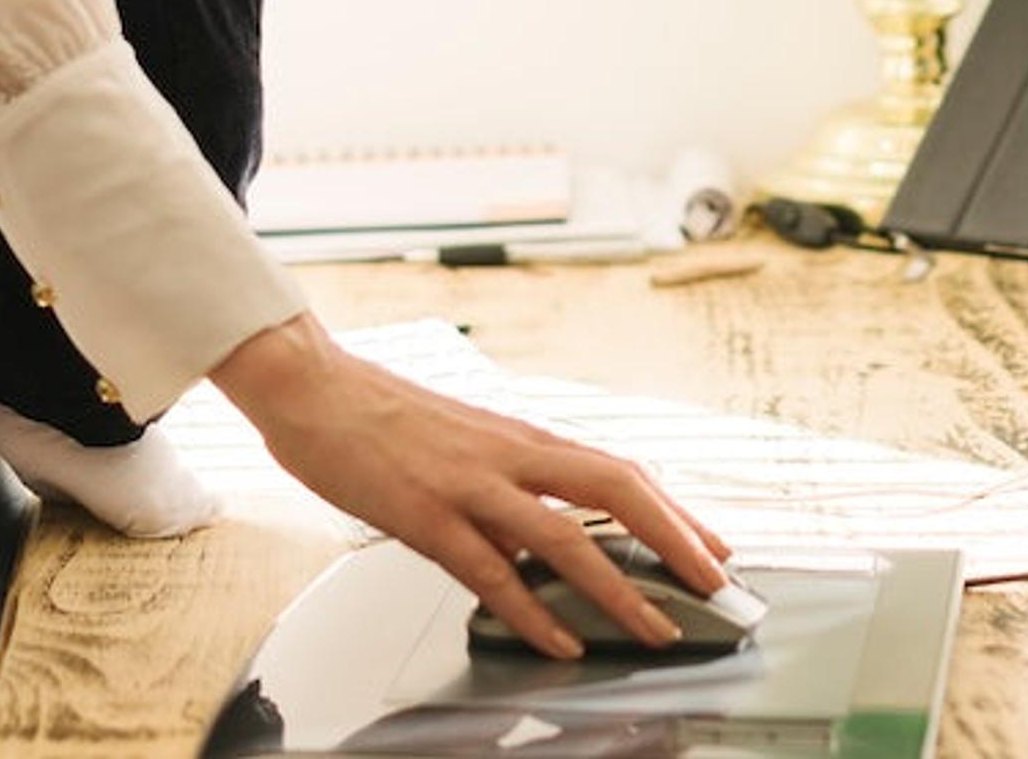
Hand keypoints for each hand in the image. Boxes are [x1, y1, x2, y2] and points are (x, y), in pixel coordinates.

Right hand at [209, 313, 730, 660]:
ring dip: (619, 588)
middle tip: (715, 583)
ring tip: (654, 629)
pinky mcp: (426, 512)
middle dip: (674, 538)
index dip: (675, 509)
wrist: (312, 384)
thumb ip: (508, 485)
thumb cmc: (381, 414)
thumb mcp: (463, 443)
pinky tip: (559, 642)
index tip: (715, 545)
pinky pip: (490, 570)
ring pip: (564, 536)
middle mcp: (508, 453)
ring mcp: (469, 482)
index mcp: (520, 436)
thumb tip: (545, 538)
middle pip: (615, 489)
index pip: (619, 469)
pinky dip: (532, 611)